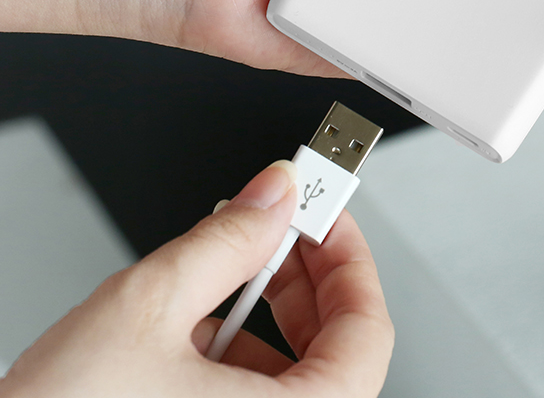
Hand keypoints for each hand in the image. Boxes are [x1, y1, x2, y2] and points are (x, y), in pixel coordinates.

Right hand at [2, 163, 392, 397]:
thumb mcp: (149, 307)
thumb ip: (226, 240)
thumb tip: (273, 192)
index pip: (368, 335)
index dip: (351, 261)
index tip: (327, 217)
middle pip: (334, 350)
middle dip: (304, 278)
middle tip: (279, 228)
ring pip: (292, 373)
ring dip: (266, 310)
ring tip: (229, 265)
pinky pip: (254, 397)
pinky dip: (237, 352)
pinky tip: (197, 320)